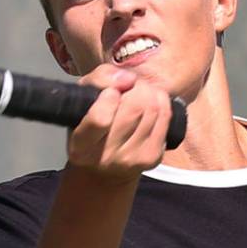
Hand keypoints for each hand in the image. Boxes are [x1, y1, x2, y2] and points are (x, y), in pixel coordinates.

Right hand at [67, 64, 171, 181]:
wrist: (104, 168)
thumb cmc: (91, 126)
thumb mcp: (82, 99)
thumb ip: (99, 79)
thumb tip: (129, 79)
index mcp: (81, 145)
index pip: (100, 119)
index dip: (109, 96)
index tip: (110, 93)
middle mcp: (106, 157)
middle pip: (134, 108)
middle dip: (135, 87)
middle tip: (129, 86)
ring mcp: (132, 159)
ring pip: (153, 109)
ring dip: (149, 92)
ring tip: (139, 94)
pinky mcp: (153, 157)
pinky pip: (165, 117)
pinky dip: (161, 102)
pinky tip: (150, 104)